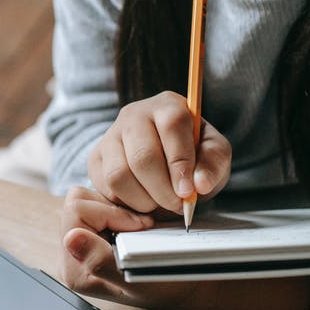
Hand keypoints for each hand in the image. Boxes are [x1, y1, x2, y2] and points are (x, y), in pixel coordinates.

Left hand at [59, 186, 200, 308]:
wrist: (178, 287)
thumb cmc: (163, 285)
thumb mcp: (138, 279)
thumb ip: (100, 261)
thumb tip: (72, 238)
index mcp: (74, 268)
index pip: (76, 212)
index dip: (111, 212)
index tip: (140, 227)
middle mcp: (70, 253)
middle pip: (76, 201)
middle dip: (112, 208)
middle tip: (141, 226)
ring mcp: (80, 240)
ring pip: (85, 196)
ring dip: (115, 207)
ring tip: (138, 226)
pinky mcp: (91, 229)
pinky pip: (95, 199)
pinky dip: (119, 206)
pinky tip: (135, 225)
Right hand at [88, 91, 230, 213]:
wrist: (166, 158)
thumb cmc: (193, 154)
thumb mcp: (214, 154)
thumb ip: (213, 164)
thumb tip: (199, 185)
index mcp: (168, 105)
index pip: (172, 126)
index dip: (180, 163)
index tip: (188, 192)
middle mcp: (134, 115)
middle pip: (142, 157)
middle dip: (162, 190)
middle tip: (176, 204)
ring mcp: (110, 135)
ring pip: (119, 175)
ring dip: (143, 200)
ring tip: (158, 202)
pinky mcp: (95, 158)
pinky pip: (105, 188)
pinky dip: (127, 203)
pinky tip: (142, 199)